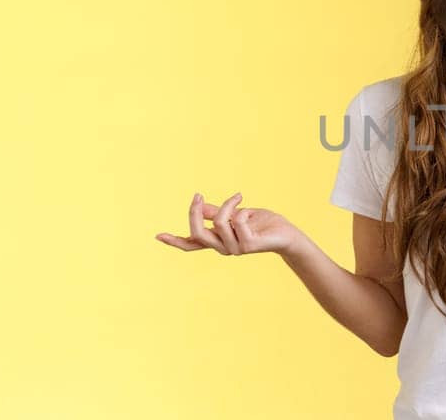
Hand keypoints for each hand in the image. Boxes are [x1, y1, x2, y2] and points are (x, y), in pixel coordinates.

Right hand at [155, 192, 302, 255]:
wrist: (288, 234)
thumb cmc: (263, 224)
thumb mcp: (237, 214)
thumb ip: (218, 213)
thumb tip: (200, 206)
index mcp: (218, 240)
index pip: (192, 243)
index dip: (175, 240)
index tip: (158, 236)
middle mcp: (223, 247)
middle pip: (197, 233)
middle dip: (194, 213)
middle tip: (198, 195)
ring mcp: (235, 249)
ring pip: (218, 223)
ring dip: (228, 205)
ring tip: (239, 198)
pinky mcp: (248, 245)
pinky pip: (236, 222)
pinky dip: (241, 211)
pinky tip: (251, 214)